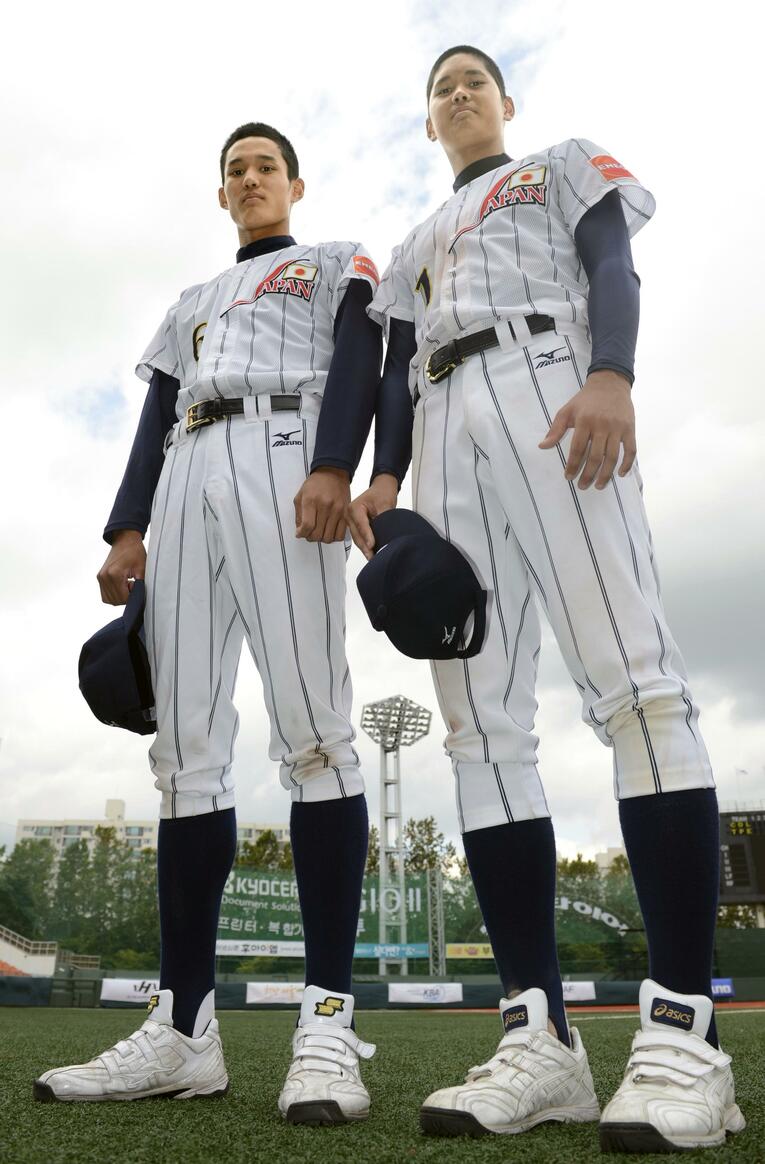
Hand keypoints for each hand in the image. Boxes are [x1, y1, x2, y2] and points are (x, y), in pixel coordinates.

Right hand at [97, 530, 145, 604]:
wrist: (125, 540)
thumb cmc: (135, 552)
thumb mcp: (142, 568)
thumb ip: (141, 585)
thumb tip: (140, 598)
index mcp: (114, 574)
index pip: (123, 598)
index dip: (132, 596)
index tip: (135, 585)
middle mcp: (104, 577)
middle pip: (115, 601)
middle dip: (126, 597)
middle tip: (132, 584)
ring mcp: (100, 578)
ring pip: (109, 600)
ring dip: (120, 597)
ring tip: (126, 584)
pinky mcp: (100, 578)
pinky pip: (105, 594)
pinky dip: (114, 594)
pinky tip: (121, 585)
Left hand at [294, 467, 350, 541]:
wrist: (333, 473)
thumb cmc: (316, 484)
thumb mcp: (300, 495)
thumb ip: (298, 515)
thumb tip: (299, 532)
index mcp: (311, 500)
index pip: (307, 526)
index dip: (302, 534)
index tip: (300, 533)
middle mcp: (325, 506)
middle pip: (317, 534)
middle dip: (310, 537)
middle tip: (309, 533)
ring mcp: (337, 510)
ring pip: (329, 537)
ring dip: (322, 538)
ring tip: (319, 531)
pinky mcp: (346, 514)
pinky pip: (340, 535)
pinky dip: (334, 537)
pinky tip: (329, 530)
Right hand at [346, 474, 398, 559]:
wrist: (382, 488)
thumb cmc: (382, 492)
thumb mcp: (385, 504)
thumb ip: (383, 519)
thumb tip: (385, 534)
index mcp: (354, 507)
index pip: (361, 525)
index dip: (367, 536)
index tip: (372, 545)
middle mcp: (349, 515)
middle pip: (356, 534)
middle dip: (365, 547)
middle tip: (373, 556)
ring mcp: (351, 521)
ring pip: (357, 538)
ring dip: (365, 548)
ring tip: (373, 557)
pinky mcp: (355, 526)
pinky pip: (359, 537)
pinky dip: (365, 545)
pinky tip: (371, 552)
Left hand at [538, 370, 635, 488]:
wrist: (610, 383)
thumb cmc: (585, 399)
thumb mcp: (567, 410)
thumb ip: (555, 429)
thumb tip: (542, 446)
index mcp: (584, 421)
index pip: (577, 448)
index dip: (572, 465)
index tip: (568, 477)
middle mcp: (602, 425)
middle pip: (595, 456)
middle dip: (588, 474)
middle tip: (582, 486)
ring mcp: (617, 428)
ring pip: (612, 456)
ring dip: (605, 474)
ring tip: (598, 485)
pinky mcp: (630, 429)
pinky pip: (631, 450)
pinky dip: (627, 464)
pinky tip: (620, 474)